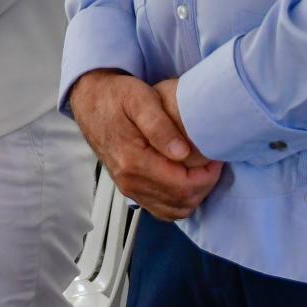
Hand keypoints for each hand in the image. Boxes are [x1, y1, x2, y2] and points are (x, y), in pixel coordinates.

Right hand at [68, 70, 221, 220]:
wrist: (91, 101)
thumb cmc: (116, 96)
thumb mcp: (140, 99)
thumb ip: (160, 126)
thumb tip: (182, 152)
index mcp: (133, 161)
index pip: (182, 186)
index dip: (207, 175)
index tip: (215, 156)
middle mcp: (130, 181)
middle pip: (181, 202)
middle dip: (205, 184)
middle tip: (212, 161)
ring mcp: (129, 188)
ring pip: (174, 210)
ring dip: (194, 194)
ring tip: (202, 169)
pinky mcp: (131, 189)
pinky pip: (162, 209)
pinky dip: (180, 201)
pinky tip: (187, 179)